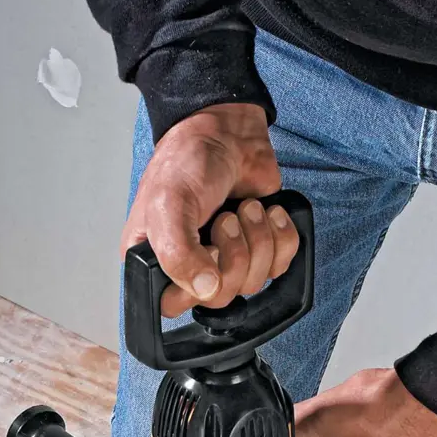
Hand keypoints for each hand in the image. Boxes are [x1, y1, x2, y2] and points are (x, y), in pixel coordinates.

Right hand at [120, 103, 300, 315]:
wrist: (228, 131)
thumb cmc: (186, 160)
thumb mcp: (168, 204)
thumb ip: (177, 252)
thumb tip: (204, 289)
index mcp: (155, 262)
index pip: (176, 306)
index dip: (198, 285)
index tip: (205, 249)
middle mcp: (189, 267)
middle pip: (222, 298)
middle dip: (234, 254)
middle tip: (226, 219)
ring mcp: (227, 260)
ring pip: (254, 283)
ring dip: (257, 239)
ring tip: (244, 209)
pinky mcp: (259, 249)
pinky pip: (281, 266)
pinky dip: (281, 237)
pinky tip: (267, 213)